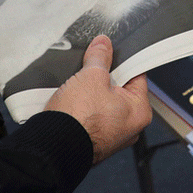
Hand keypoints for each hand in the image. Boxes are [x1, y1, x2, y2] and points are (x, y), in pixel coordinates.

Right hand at [45, 35, 151, 163]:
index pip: (136, 76)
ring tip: (78, 86)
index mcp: (140, 111)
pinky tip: (71, 102)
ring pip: (103, 104)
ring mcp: (110, 136)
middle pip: (119, 90)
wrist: (53, 147)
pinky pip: (90, 118)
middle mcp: (130, 128)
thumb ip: (99, 57)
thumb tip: (103, 45)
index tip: (109, 52)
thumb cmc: (79, 119)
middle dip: (103, 78)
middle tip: (90, 70)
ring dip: (90, 93)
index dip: (121, 61)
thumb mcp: (91, 76)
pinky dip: (82, 109)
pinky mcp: (92, 141)